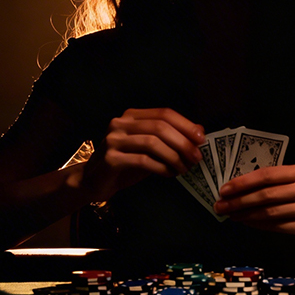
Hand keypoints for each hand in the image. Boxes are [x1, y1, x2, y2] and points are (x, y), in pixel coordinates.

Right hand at [82, 108, 204, 200]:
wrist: (94, 182)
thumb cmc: (126, 164)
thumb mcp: (150, 149)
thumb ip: (170, 138)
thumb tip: (199, 130)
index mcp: (131, 116)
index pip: (163, 113)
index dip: (185, 124)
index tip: (201, 138)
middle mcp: (120, 123)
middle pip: (159, 127)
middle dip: (183, 142)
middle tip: (196, 157)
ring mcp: (113, 140)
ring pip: (152, 143)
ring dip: (174, 156)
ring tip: (184, 168)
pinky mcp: (111, 158)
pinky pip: (143, 160)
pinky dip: (161, 167)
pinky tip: (169, 174)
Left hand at [213, 164, 294, 244]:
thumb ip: (274, 183)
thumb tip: (238, 189)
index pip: (266, 175)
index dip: (243, 182)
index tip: (224, 189)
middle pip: (266, 194)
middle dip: (239, 200)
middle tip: (221, 205)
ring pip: (269, 211)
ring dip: (246, 214)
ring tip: (230, 215)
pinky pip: (277, 226)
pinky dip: (258, 224)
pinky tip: (246, 222)